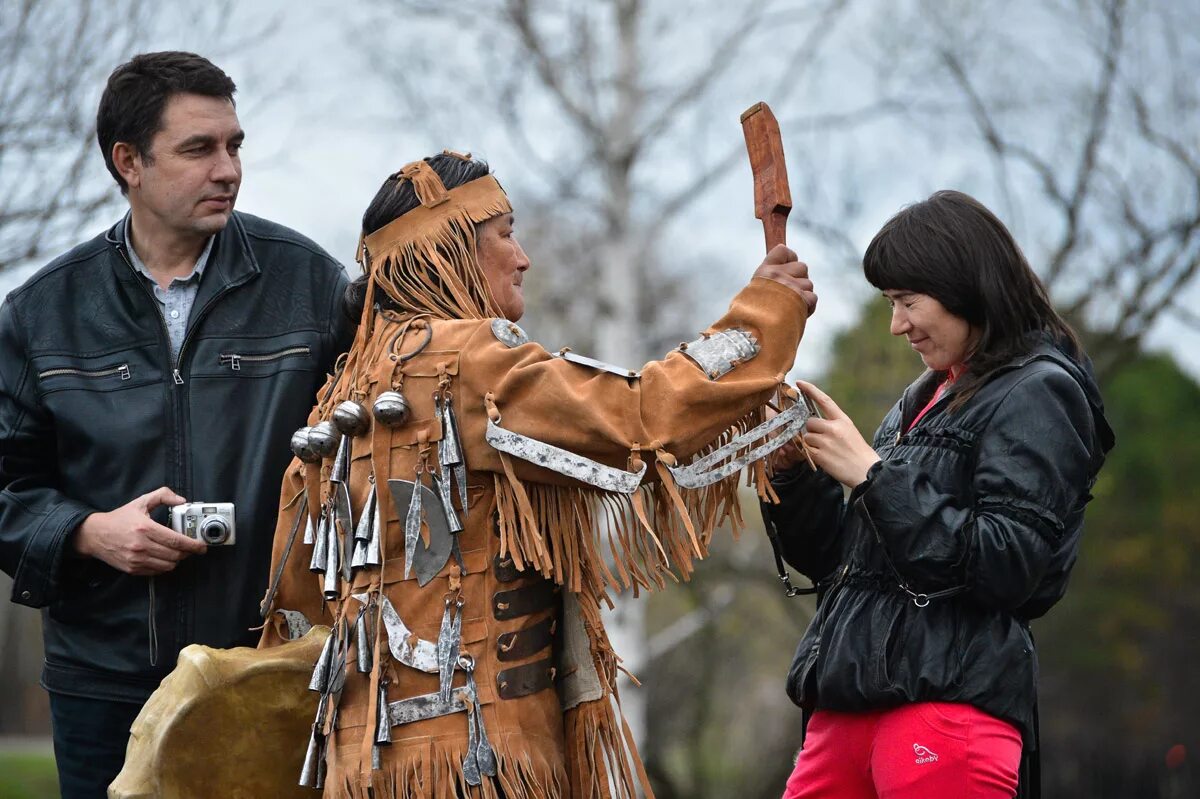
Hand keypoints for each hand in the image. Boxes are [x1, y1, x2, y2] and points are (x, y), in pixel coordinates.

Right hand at [72, 487, 205, 574]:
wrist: (94, 535)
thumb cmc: (119, 518)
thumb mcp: (141, 502)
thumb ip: (162, 496)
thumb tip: (181, 500)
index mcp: (145, 528)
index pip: (176, 540)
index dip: (193, 545)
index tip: (202, 546)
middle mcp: (141, 546)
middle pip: (175, 555)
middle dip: (187, 552)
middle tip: (192, 548)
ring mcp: (136, 559)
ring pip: (167, 565)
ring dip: (177, 560)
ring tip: (178, 552)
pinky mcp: (132, 569)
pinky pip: (156, 571)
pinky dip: (165, 566)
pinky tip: (164, 557)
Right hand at [752, 244, 816, 315]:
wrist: (754, 335)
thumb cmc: (751, 318)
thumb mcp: (753, 294)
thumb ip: (768, 282)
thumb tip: (779, 273)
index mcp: (764, 272)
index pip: (783, 250)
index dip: (789, 258)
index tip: (788, 265)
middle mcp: (778, 275)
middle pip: (802, 266)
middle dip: (800, 279)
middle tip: (789, 293)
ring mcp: (791, 287)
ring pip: (808, 284)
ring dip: (803, 296)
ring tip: (789, 308)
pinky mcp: (802, 299)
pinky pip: (812, 298)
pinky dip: (807, 307)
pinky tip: (796, 314)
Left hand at [795, 380, 880, 488]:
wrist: (867, 471)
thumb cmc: (858, 453)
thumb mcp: (850, 431)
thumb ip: (833, 425)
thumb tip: (814, 423)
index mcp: (843, 420)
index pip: (824, 400)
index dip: (810, 390)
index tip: (799, 383)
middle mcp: (834, 428)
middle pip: (809, 422)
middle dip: (812, 430)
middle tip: (823, 440)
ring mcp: (826, 442)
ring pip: (807, 437)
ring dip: (812, 443)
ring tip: (827, 451)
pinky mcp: (820, 455)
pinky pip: (807, 450)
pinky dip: (812, 454)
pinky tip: (825, 458)